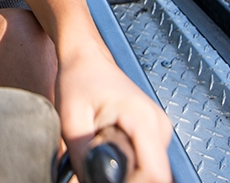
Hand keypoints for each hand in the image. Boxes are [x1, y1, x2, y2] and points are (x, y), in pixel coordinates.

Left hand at [56, 45, 171, 182]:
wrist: (85, 59)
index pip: (156, 173)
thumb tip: (88, 182)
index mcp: (143, 120)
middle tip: (98, 167)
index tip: (109, 182)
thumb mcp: (71, 122)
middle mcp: (158, 125)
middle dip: (127, 179)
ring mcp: (158, 129)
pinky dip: (128, 164)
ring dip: (127, 171)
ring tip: (101, 151)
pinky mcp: (151, 132)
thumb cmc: (78, 80)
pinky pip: (146, 161)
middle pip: (154, 175)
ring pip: (150, 170)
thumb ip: (83, 157)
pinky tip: (108, 148)